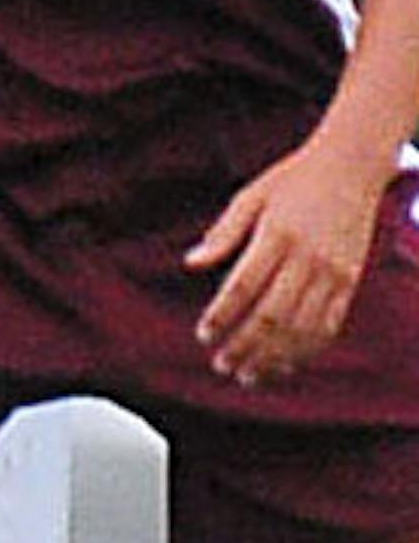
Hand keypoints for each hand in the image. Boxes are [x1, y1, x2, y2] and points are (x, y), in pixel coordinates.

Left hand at [184, 137, 384, 384]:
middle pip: (271, 315)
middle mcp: (307, 258)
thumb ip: (222, 233)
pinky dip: (306, 350)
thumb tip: (189, 263)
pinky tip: (284, 364)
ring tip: (248, 376)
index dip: (221, 316)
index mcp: (276, 235)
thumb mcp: (251, 196)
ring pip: (301, 328)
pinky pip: (329, 325)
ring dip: (273, 357)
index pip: (243, 287)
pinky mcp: (350, 281)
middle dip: (244, 347)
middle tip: (221, 365)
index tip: (203, 335)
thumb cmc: (293, 179)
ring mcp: (333, 272)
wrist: (352, 166)